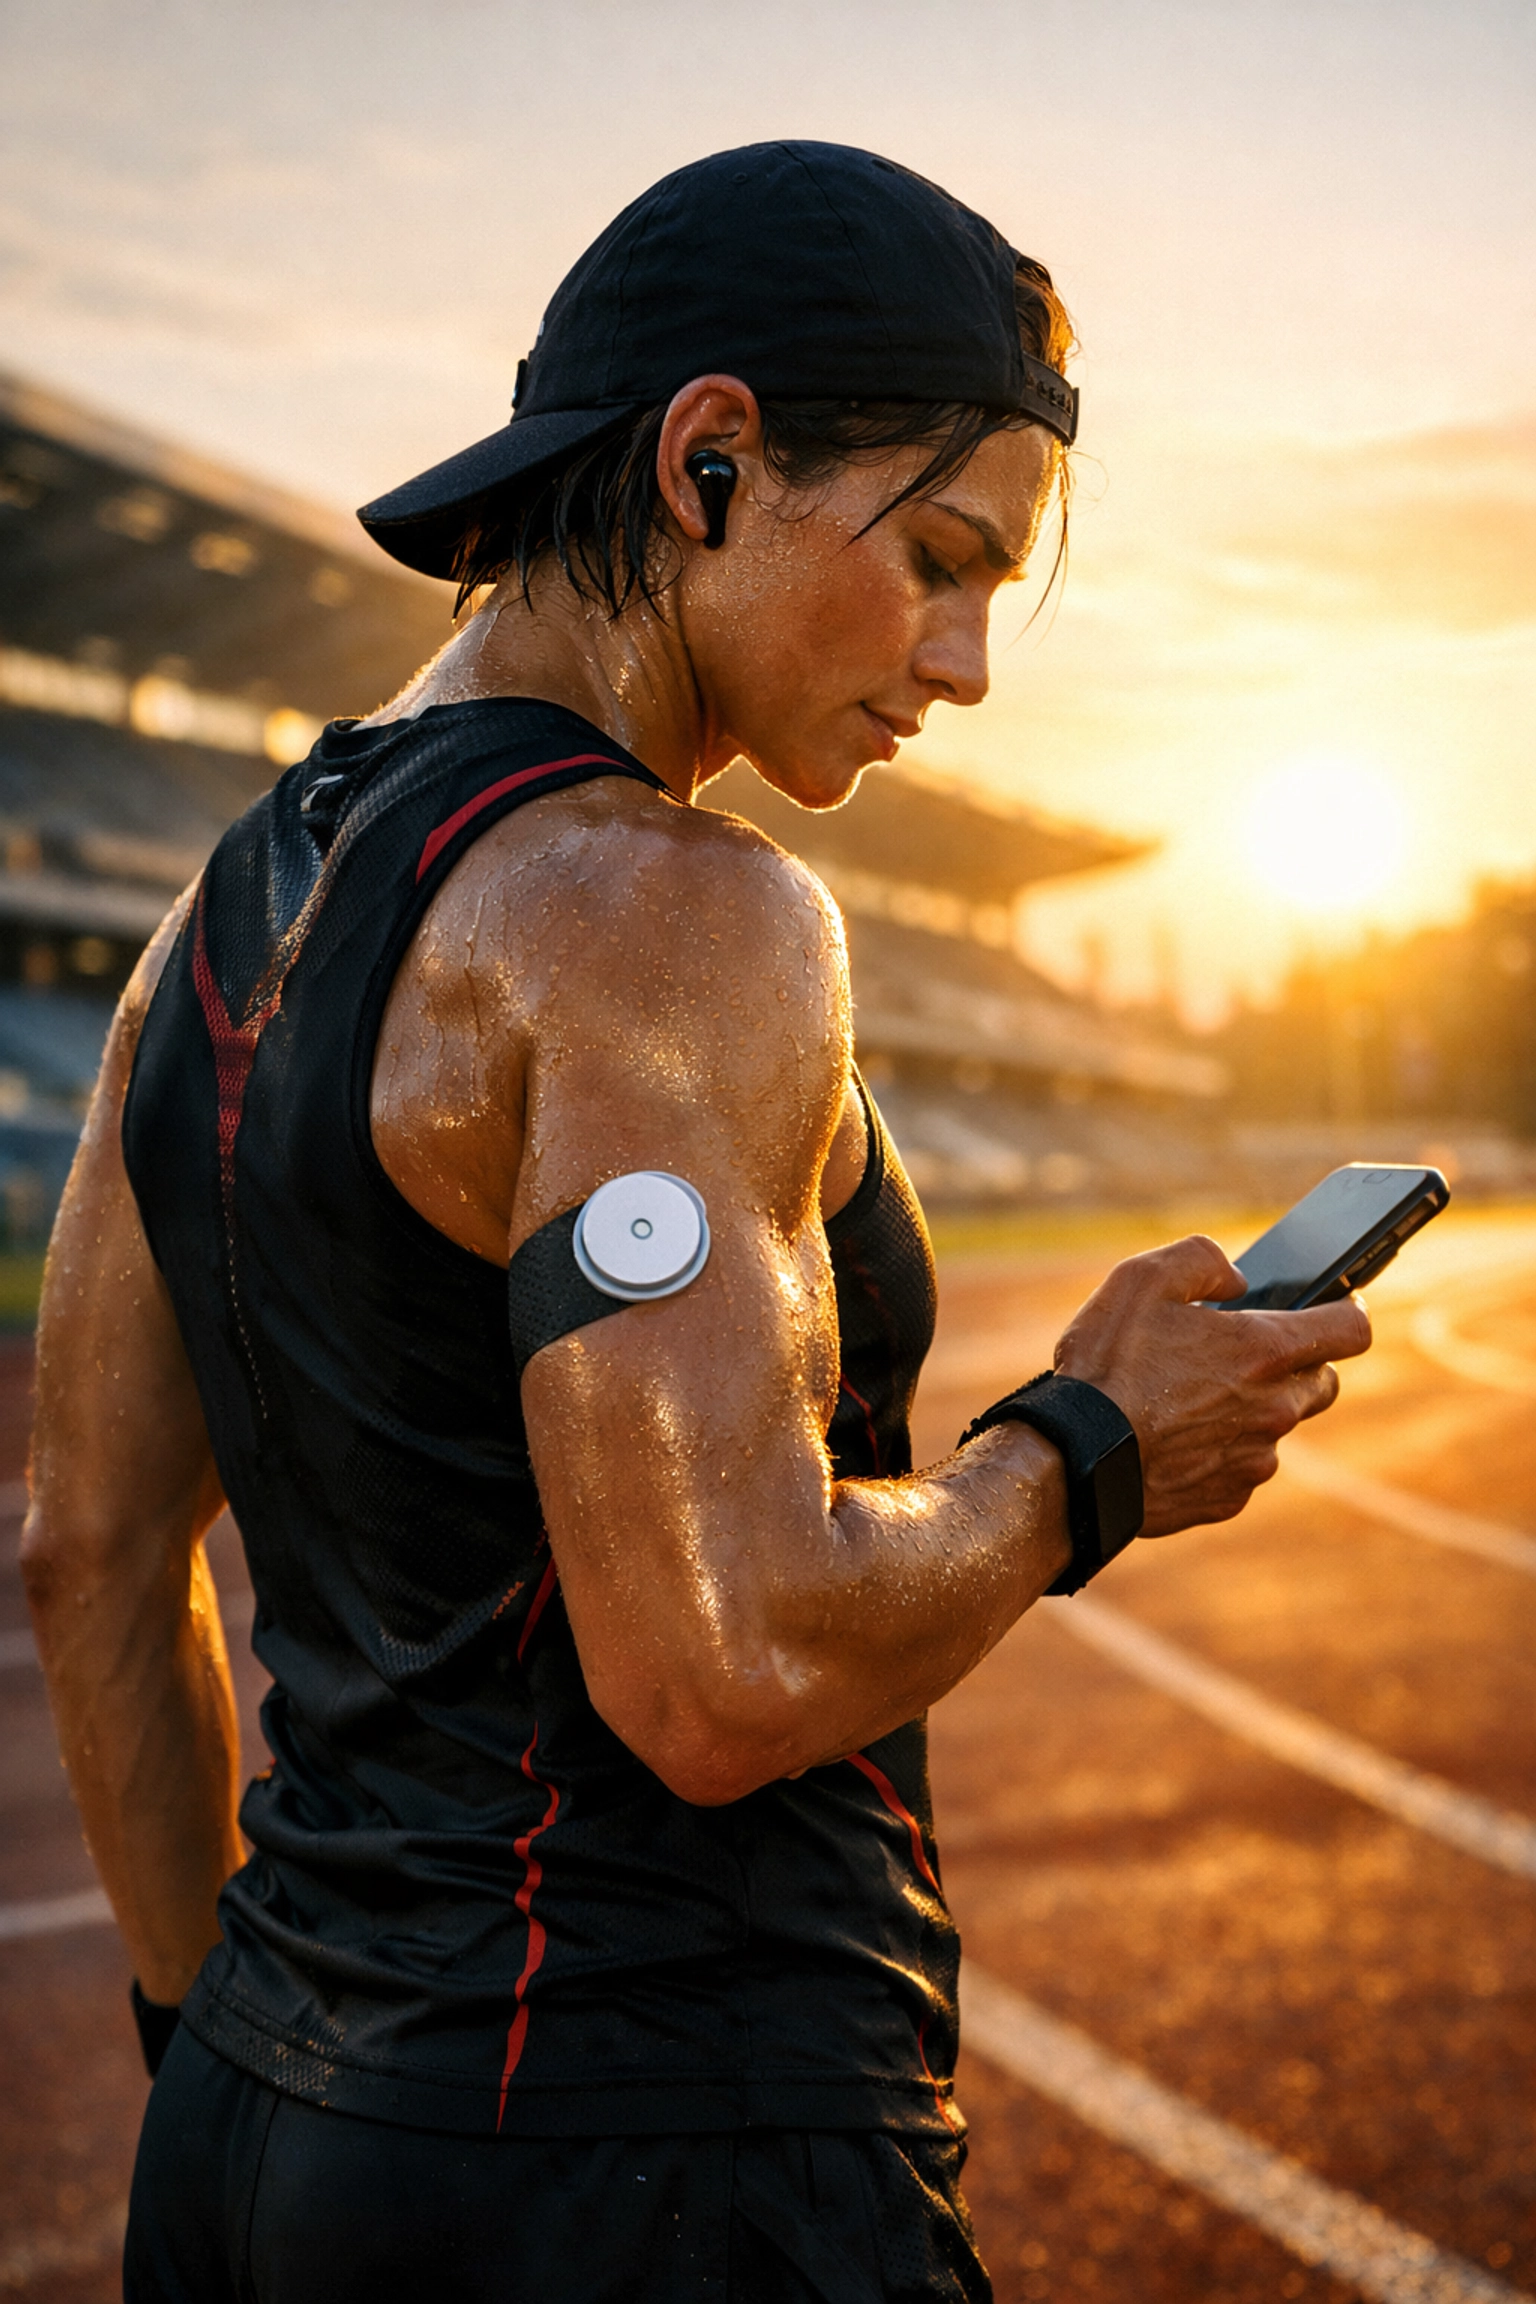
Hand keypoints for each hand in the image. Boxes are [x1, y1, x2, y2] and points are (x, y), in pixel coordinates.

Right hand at [1052, 1235, 1370, 1538]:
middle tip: (1244, 1354)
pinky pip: (1240, 1468)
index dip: (1346, 1312)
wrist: (1076, 1458)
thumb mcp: (1144, 1277)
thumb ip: (1204, 1261)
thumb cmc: (1108, 1364)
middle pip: (1323, 1382)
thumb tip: (1238, 1280)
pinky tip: (1174, 1440)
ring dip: (1251, 1410)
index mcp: (1266, 1350)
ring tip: (1189, 1399)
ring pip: (1277, 1427)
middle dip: (1297, 1364)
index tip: (1333, 1307)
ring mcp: (1255, 1459)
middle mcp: (1275, 1408)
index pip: (1352, 1329)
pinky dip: (1218, 1452)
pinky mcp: (1229, 1498)